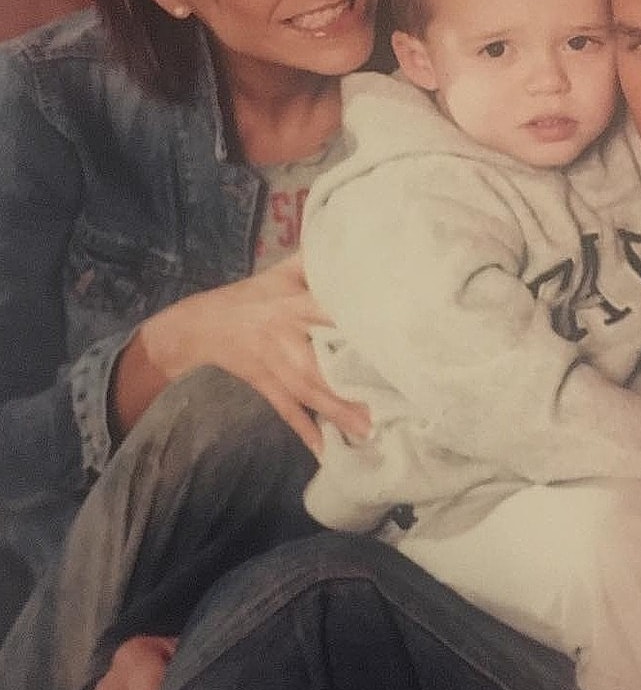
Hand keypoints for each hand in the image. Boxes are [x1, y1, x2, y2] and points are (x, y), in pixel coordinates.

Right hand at [117, 254, 369, 455]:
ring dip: (338, 413)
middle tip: (392, 402)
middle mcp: (286, 336)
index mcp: (293, 304)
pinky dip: (306, 432)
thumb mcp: (280, 272)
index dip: (358, 325)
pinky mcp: (266, 386)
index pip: (329, 312)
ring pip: (310, 392)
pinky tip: (326, 452)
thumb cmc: (250, 296)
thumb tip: (348, 237)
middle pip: (323, 362)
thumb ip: (315, 259)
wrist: (199, 325)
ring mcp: (275, 366)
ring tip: (370, 431)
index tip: (392, 340)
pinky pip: (288, 411)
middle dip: (353, 382)